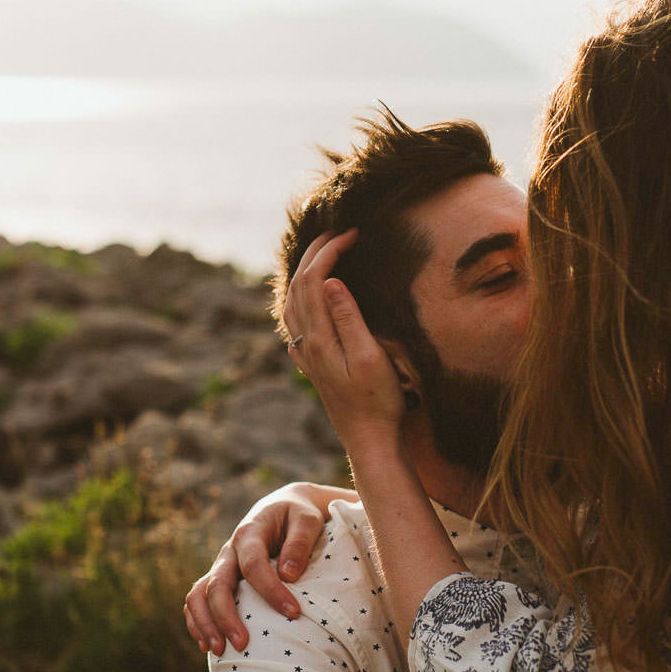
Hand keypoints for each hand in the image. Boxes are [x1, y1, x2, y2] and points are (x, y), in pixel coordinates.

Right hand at [183, 482, 349, 653]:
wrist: (283, 508)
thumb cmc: (298, 516)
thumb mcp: (307, 520)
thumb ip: (300, 543)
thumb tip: (288, 574)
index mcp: (250, 532)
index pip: (253, 564)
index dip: (271, 590)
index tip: (294, 613)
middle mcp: (229, 551)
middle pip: (217, 584)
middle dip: (226, 616)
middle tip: (243, 645)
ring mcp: (221, 566)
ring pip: (198, 595)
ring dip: (205, 624)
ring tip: (220, 652)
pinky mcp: (220, 579)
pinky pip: (197, 601)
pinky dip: (197, 623)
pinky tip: (206, 646)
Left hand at [282, 230, 405, 454]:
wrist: (368, 439)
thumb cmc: (377, 400)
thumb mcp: (370, 358)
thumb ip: (349, 319)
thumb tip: (329, 283)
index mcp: (320, 338)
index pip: (314, 281)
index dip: (329, 252)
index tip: (352, 235)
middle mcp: (307, 343)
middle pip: (298, 286)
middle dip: (314, 253)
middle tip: (337, 232)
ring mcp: (307, 355)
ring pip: (292, 303)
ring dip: (304, 273)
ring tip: (323, 254)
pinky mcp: (313, 364)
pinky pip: (296, 323)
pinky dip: (301, 300)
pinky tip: (310, 300)